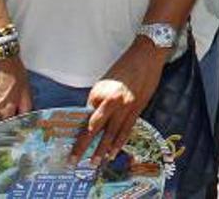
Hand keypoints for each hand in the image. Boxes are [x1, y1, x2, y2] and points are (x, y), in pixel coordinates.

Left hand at [70, 39, 168, 164]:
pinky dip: (120, 142)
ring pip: (113, 133)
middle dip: (86, 148)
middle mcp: (114, 103)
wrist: (147, 56)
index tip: (71, 147)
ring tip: (96, 162)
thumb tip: (92, 116)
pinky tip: (115, 151)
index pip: (88, 119)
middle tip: (76, 162)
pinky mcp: (138, 108)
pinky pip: (127, 129)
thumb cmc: (124, 66)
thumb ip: (98, 100)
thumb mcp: (104, 82)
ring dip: (104, 150)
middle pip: (97, 130)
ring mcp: (128, 107)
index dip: (79, 136)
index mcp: (103, 95)